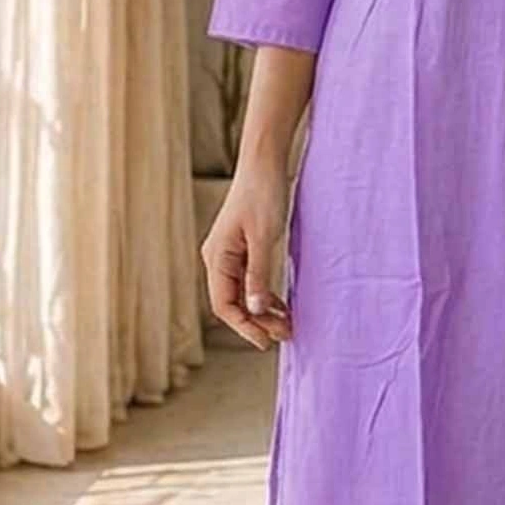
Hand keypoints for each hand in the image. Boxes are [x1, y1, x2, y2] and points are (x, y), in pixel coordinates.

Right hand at [200, 161, 292, 348]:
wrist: (265, 162)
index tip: (266, 342)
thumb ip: (259, 275)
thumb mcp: (264, 238)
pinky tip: (282, 306)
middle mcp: (218, 258)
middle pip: (232, 303)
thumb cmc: (263, 195)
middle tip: (286, 335)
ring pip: (242, 294)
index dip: (245, 327)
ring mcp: (229, 254)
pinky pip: (250, 281)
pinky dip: (265, 295)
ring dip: (263, 311)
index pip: (225, 305)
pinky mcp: (243, 248)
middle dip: (257, 322)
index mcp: (217, 257)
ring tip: (287, 325)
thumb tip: (256, 310)